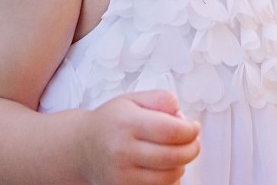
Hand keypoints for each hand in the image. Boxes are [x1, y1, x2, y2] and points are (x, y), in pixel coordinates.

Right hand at [76, 90, 199, 184]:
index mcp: (126, 123)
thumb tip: (180, 114)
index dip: (190, 130)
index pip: (171, 130)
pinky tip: (164, 167)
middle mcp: (123, 151)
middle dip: (191, 149)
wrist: (83, 148)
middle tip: (192, 142)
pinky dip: (169, 179)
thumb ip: (159, 99)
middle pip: (174, 156)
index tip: (193, 128)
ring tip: (174, 153)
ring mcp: (123, 175)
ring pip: (170, 176)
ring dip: (181, 165)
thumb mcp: (132, 100)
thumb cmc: (111, 122)